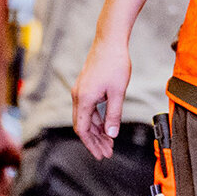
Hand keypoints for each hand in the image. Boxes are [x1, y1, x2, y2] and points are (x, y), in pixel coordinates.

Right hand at [74, 33, 131, 158]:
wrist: (110, 40)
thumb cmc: (115, 63)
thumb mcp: (118, 92)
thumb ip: (114, 114)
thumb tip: (112, 134)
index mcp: (84, 99)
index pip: (82, 130)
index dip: (91, 144)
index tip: (101, 155)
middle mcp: (78, 96)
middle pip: (83, 126)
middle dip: (95, 141)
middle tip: (108, 153)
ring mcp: (81, 91)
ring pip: (86, 118)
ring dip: (97, 131)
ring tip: (110, 142)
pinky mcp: (87, 86)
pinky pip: (89, 108)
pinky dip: (97, 119)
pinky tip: (107, 126)